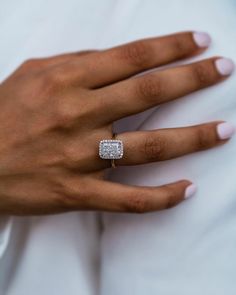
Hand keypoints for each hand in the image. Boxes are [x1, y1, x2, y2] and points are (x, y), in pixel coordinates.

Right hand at [0, 31, 233, 214]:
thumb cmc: (3, 114)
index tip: (200, 43)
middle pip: (149, 93)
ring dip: (192, 138)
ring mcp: (80, 158)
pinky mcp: (78, 192)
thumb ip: (76, 63)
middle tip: (224, 70)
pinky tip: (186, 189)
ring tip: (224, 130)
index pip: (133, 58)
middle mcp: (78, 116)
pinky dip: (161, 197)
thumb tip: (117, 59)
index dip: (171, 47)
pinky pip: (129, 200)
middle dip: (193, 79)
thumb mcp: (34, 74)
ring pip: (148, 147)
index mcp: (67, 82)